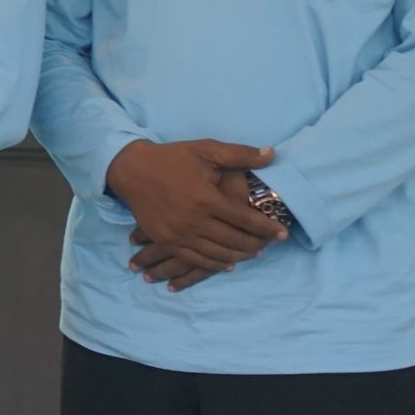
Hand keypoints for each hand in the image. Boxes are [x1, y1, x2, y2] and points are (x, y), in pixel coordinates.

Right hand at [106, 140, 284, 276]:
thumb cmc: (172, 159)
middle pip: (233, 240)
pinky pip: (194, 259)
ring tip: (253, 253)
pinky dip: (214, 264)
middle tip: (270, 244)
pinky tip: (228, 264)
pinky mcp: (165, 240)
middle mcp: (194, 220)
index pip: (245, 219)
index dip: (267, 227)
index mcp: (206, 198)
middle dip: (256, 244)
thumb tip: (272, 155)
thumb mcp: (206, 149)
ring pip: (216, 253)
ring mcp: (178, 234)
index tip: (283, 233)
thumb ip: (240, 154)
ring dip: (238, 256)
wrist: (132, 170)